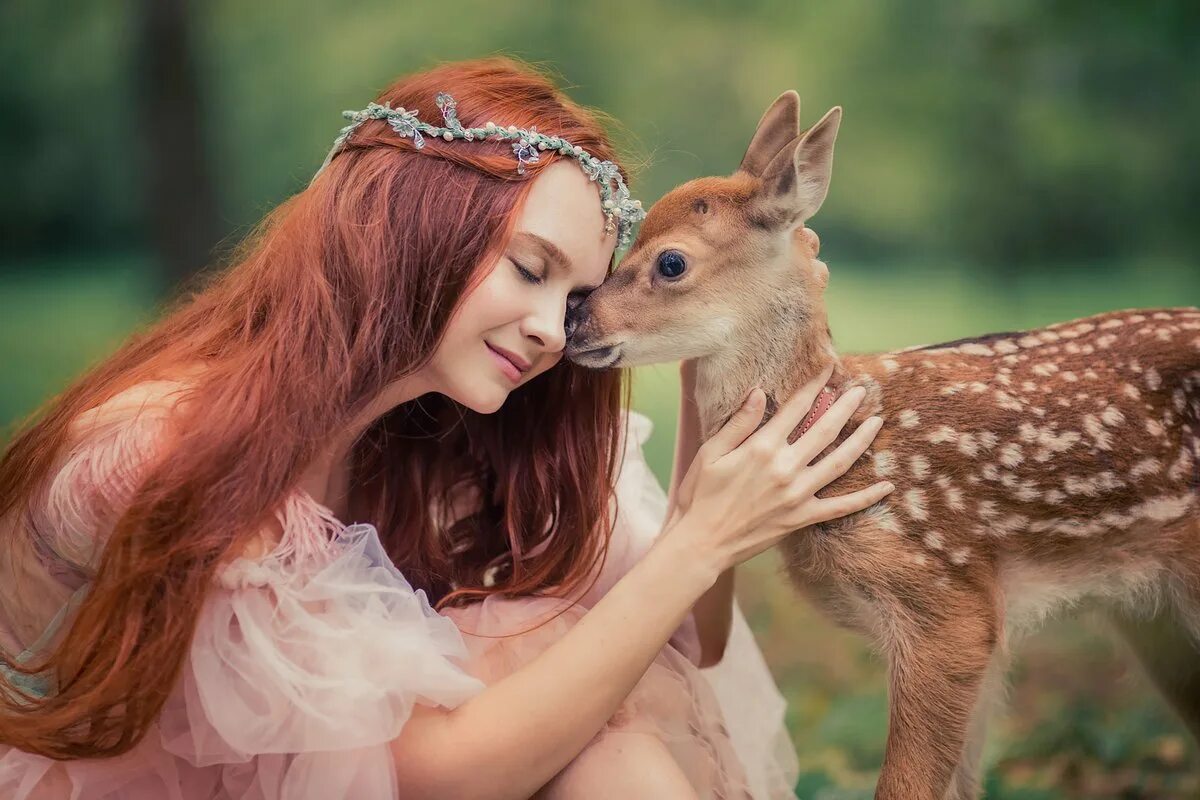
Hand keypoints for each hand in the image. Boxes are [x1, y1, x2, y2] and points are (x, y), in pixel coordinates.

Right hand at [663, 364, 893, 571]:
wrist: (702, 542)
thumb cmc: (699, 495)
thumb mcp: (711, 452)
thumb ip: (739, 423)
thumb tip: (759, 393)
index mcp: (762, 447)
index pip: (796, 408)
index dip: (814, 387)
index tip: (828, 371)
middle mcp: (785, 468)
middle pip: (825, 430)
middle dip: (845, 407)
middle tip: (862, 390)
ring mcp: (797, 494)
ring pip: (840, 462)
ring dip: (861, 440)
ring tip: (877, 422)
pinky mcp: (802, 517)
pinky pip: (842, 507)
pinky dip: (866, 497)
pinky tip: (887, 486)